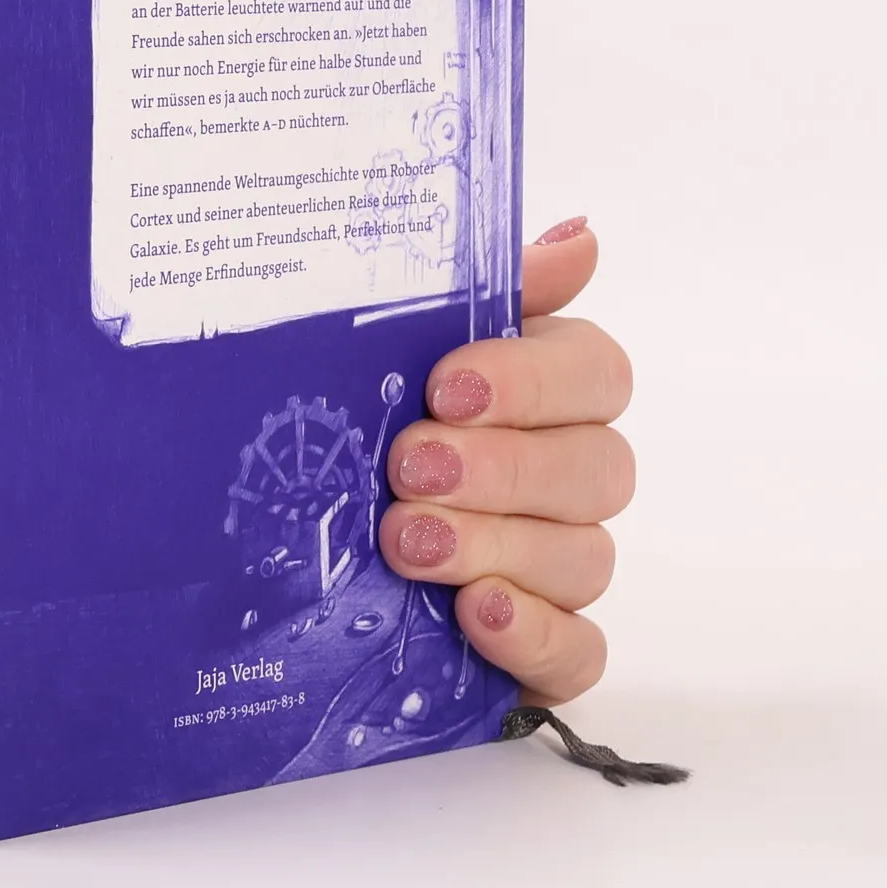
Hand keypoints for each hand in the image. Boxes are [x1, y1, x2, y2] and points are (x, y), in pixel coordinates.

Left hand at [379, 217, 631, 704]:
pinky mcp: (546, 651)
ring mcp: (562, 568)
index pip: (597, 371)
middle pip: (599, 467)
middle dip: (501, 467)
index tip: (446, 386)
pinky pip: (580, 652)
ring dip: (495, 544)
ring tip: (404, 542)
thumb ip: (486, 289)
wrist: (287, 553)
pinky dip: (532, 633)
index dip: (532, 379)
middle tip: (409, 468)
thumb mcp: (395, 345)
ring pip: (584, 556)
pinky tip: (475, 611)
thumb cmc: (357, 427)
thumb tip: (581, 235)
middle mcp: (568, 476)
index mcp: (545, 391)